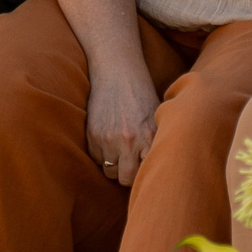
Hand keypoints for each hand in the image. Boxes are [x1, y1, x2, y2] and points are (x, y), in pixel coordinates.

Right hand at [85, 58, 161, 184]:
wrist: (117, 72)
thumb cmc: (142, 95)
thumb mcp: (156, 117)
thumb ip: (156, 143)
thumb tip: (159, 167)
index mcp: (150, 136)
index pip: (147, 172)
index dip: (146, 173)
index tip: (147, 171)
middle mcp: (129, 141)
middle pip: (126, 179)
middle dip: (128, 175)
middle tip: (132, 164)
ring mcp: (108, 139)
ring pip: (110, 171)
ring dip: (114, 165)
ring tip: (120, 149)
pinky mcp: (93, 135)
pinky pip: (97, 158)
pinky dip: (102, 154)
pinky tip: (109, 138)